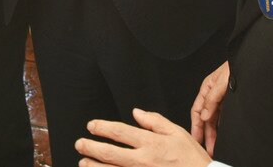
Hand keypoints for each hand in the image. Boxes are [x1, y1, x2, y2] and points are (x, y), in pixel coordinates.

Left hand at [76, 109, 212, 166]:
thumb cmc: (192, 160)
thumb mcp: (178, 132)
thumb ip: (155, 121)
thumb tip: (137, 112)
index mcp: (151, 143)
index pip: (120, 132)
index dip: (102, 127)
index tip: (92, 126)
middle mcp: (143, 160)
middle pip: (110, 153)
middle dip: (91, 147)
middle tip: (80, 144)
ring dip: (95, 166)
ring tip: (83, 162)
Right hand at [191, 61, 229, 154]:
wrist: (252, 63)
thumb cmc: (236, 66)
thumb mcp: (221, 81)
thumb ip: (212, 98)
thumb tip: (203, 115)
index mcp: (206, 88)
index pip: (196, 110)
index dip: (196, 125)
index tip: (196, 138)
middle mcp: (213, 94)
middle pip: (205, 117)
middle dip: (206, 133)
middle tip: (208, 147)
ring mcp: (222, 99)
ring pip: (214, 119)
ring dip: (214, 133)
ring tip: (215, 145)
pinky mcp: (231, 102)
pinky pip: (223, 117)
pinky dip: (221, 127)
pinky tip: (223, 135)